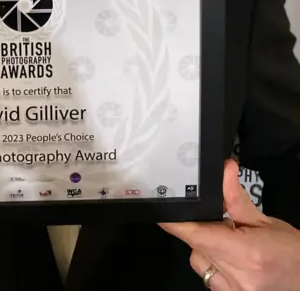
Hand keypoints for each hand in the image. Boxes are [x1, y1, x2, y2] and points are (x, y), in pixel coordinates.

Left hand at [159, 159, 299, 289]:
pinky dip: (213, 263)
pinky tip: (232, 258)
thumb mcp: (266, 222)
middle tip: (219, 220)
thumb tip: (224, 169)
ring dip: (206, 248)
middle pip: (196, 247)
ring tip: (230, 240)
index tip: (162, 210)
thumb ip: (238, 199)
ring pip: (199, 263)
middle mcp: (237, 278)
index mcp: (246, 254)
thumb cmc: (293, 252)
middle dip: (199, 229)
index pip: (198, 236)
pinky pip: (209, 276)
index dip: (176, 222)